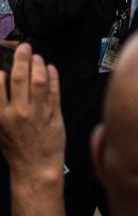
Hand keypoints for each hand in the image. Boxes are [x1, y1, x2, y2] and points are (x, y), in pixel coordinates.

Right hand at [0, 44, 63, 181]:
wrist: (35, 168)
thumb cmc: (16, 149)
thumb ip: (0, 107)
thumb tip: (2, 82)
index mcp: (1, 115)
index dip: (2, 67)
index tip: (3, 58)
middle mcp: (18, 112)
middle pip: (20, 77)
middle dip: (21, 58)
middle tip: (24, 47)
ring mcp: (38, 113)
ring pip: (39, 81)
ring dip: (39, 65)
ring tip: (37, 57)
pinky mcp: (55, 114)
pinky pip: (55, 91)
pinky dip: (53, 77)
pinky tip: (51, 68)